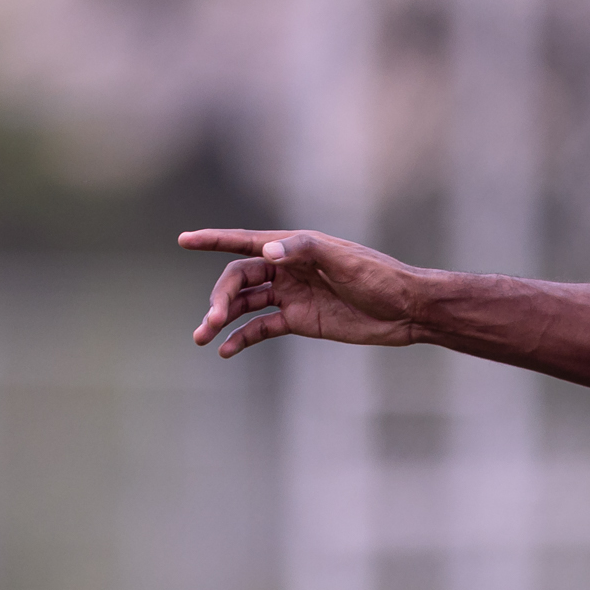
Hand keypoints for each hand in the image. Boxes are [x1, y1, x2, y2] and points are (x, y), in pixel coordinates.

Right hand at [179, 227, 426, 355]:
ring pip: (245, 305)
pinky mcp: (299, 320)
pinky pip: (262, 328)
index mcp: (293, 246)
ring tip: (203, 336)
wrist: (405, 309)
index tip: (184, 241)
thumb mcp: (343, 259)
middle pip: (239, 279)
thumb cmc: (378, 276)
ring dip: (223, 319)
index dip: (213, 240)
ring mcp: (291, 295)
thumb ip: (304, 250)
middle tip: (212, 318)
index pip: (244, 241)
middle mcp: (286, 268)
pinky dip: (243, 338)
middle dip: (221, 297)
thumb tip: (266, 249)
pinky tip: (226, 350)